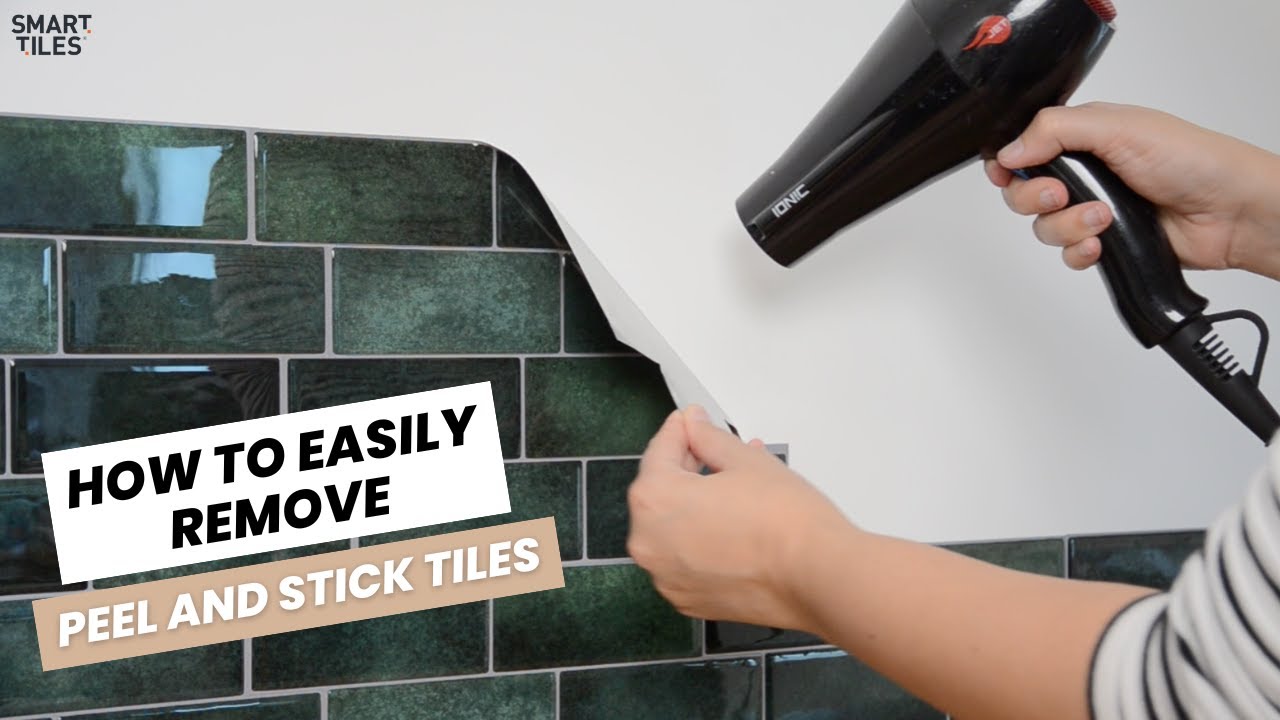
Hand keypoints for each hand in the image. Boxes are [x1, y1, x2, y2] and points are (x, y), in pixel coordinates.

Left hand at [627, 405, 852, 631]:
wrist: (816, 575)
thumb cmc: (785, 523)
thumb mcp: (744, 460)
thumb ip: (708, 438)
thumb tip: (695, 427)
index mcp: (654, 501)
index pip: (658, 453)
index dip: (679, 431)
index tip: (691, 422)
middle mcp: (649, 543)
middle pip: (659, 492)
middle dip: (686, 468)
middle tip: (715, 453)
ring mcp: (667, 577)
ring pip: (673, 528)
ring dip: (694, 505)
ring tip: (732, 487)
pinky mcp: (688, 599)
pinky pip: (686, 559)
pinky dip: (701, 541)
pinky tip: (731, 524)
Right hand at [986, 102, 1279, 278]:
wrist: (1228, 211)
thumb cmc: (1190, 160)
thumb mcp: (1118, 127)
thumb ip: (1056, 131)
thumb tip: (1009, 151)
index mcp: (1085, 138)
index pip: (1025, 150)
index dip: (1009, 165)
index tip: (1007, 174)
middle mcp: (1086, 174)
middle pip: (1025, 193)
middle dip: (1035, 198)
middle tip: (1061, 195)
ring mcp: (1093, 210)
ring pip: (1044, 228)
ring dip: (1066, 226)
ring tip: (1102, 218)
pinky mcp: (1105, 243)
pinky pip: (1067, 255)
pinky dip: (1078, 252)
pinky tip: (1101, 244)